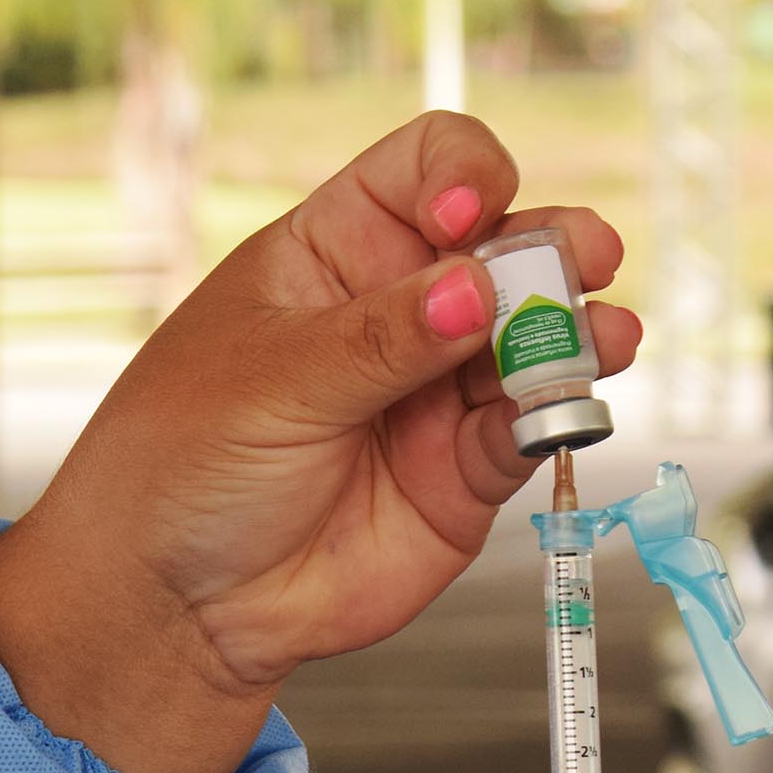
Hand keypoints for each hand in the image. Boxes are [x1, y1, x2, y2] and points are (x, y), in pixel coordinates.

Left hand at [0, 112, 637, 772]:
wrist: (176, 602)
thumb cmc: (182, 463)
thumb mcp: (271, 381)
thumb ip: (380, 340)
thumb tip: (476, 288)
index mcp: (337, 251)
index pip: (425, 171)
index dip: (463, 173)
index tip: (466, 214)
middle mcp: (401, 309)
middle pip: (505, 246)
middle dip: (552, 244)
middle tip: (581, 260)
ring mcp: (439, 390)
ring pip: (538, 336)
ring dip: (578, 328)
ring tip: (597, 338)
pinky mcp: (465, 471)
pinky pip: (533, 428)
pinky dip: (560, 413)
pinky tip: (565, 406)